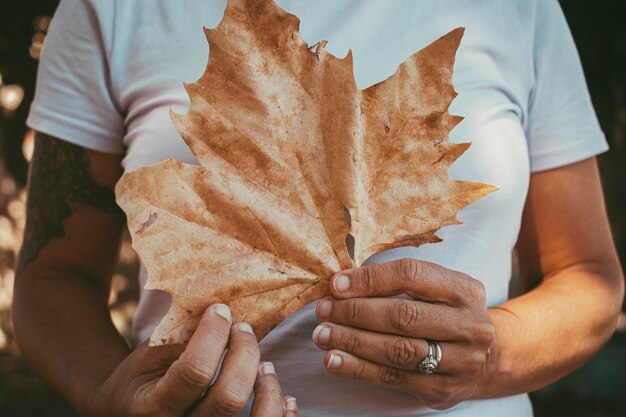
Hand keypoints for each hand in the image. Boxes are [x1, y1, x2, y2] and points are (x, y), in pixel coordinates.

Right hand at [90, 304, 298, 416]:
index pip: (194, 371)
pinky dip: (283, 415)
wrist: (126, 413)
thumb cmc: (138, 380)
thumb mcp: (144, 357)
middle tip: (243, 328)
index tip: (221, 310)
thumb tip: (222, 313)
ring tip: (265, 363)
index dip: (213, 334)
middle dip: (244, 353)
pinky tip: (287, 397)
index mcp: (153, 406)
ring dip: (267, 387)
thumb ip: (178, 339)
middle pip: (228, 398)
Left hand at [312, 258, 494, 409]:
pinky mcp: (443, 390)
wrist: (487, 359)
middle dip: (356, 312)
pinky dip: (359, 369)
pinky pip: (393, 378)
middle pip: (403, 316)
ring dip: (352, 341)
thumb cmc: (446, 315)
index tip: (336, 284)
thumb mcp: (435, 290)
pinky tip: (335, 360)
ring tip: (322, 335)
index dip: (370, 279)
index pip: (411, 275)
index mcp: (464, 290)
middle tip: (324, 310)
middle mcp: (469, 326)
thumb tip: (341, 284)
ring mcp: (461, 362)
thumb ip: (395, 284)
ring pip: (397, 350)